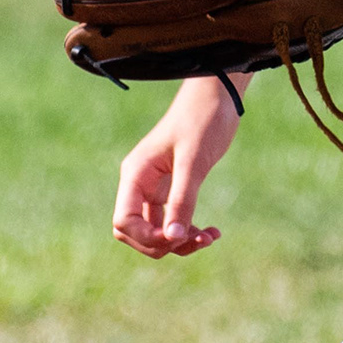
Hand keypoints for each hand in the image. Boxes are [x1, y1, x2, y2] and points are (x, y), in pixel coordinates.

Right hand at [113, 80, 241, 258]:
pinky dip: (189, 231)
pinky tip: (212, 231)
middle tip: (197, 240)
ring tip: (210, 237)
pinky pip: (172, 222)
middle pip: (136, 233)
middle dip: (164, 244)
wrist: (217, 97)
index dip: (147, 238)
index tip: (178, 236)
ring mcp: (154, 188)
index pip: (124, 222)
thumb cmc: (202, 121)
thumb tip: (173, 239)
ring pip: (156, 231)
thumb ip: (182, 200)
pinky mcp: (172, 189)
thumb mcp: (194, 162)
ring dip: (180, 241)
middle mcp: (139, 184)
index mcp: (135, 175)